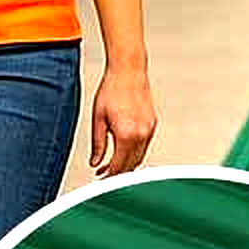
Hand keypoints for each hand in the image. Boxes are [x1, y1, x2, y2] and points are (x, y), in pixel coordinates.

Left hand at [90, 61, 156, 176]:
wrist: (129, 70)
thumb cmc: (112, 89)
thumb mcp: (98, 118)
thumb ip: (97, 144)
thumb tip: (96, 162)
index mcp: (126, 134)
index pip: (118, 165)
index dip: (108, 175)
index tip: (100, 178)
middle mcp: (141, 134)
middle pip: (131, 165)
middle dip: (118, 173)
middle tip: (104, 175)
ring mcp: (149, 130)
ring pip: (140, 157)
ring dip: (127, 163)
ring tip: (113, 164)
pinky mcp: (153, 125)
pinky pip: (144, 146)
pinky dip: (134, 152)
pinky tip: (124, 150)